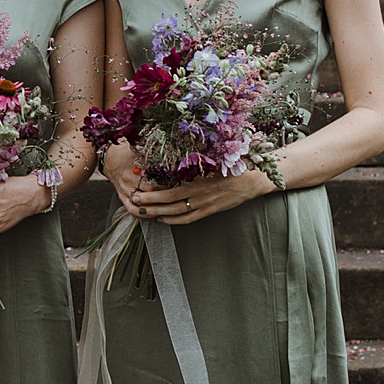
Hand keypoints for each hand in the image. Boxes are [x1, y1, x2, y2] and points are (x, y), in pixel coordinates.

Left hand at [121, 167, 274, 225]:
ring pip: (176, 212)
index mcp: (197, 180)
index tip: (139, 189)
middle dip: (150, 203)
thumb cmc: (228, 167)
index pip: (170, 189)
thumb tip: (171, 163)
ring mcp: (204, 205)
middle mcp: (199, 194)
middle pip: (169, 202)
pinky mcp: (209, 211)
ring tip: (143, 212)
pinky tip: (162, 219)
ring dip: (158, 213)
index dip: (153, 192)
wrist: (250, 180)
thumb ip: (191, 165)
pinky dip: (174, 221)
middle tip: (134, 202)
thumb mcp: (209, 162)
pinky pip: (188, 219)